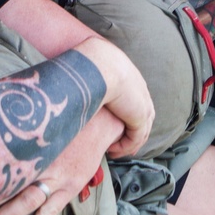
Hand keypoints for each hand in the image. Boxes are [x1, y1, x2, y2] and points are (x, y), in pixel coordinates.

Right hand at [74, 36, 154, 156]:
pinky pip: (135, 138)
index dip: (127, 115)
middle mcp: (141, 91)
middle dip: (134, 133)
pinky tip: (112, 150)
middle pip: (143, 117)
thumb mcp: (89, 65)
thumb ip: (86, 73)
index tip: (116, 127)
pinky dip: (124, 147)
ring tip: (115, 152)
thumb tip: (71, 73)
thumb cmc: (88, 62)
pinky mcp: (140, 117)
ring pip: (141, 131)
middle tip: (123, 146)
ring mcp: (143, 104)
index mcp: (131, 77)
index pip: (135, 100)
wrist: (100, 64)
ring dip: (129, 144)